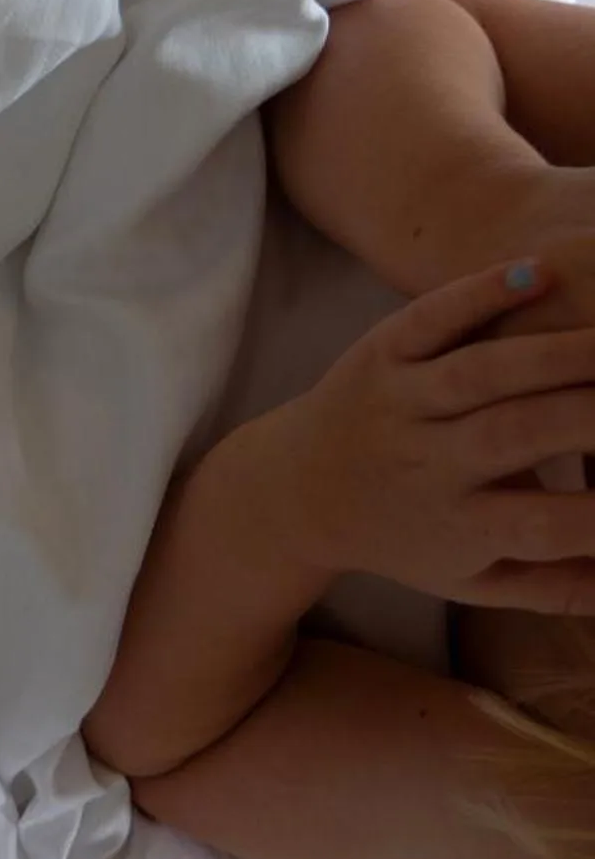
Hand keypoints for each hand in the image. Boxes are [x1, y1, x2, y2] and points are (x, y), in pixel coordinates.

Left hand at [264, 258, 594, 610]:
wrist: (294, 493)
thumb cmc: (406, 538)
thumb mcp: (472, 580)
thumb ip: (556, 589)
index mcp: (459, 525)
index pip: (543, 524)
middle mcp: (426, 462)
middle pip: (513, 435)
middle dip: (589, 416)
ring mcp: (399, 402)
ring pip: (478, 372)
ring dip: (552, 351)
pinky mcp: (379, 354)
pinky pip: (427, 319)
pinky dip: (475, 293)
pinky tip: (539, 270)